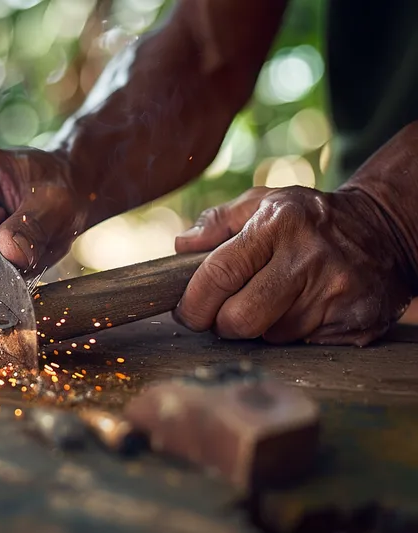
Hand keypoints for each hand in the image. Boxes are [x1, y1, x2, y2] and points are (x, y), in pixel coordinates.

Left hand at [173, 186, 412, 345]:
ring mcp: (335, 292)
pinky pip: (303, 344)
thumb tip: (181, 245)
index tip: (185, 312)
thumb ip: (218, 222)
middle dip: (222, 324)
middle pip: (240, 319)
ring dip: (262, 327)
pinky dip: (294, 334)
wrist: (385, 228)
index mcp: (277, 224)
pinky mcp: (356, 320)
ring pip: (270, 336)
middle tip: (225, 314)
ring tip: (276, 301)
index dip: (193, 302)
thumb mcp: (264, 202)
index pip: (219, 274)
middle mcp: (308, 258)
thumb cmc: (309, 218)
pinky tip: (305, 308)